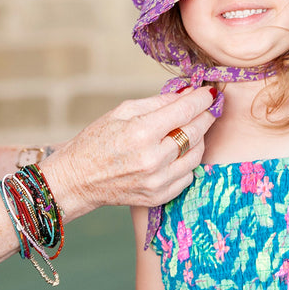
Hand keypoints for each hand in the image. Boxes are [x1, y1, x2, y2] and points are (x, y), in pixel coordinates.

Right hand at [41, 87, 215, 212]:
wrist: (78, 179)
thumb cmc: (97, 140)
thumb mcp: (123, 111)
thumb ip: (159, 102)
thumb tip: (188, 92)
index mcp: (141, 133)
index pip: (185, 111)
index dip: (202, 99)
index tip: (210, 92)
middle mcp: (152, 159)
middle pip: (196, 132)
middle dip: (206, 115)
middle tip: (209, 106)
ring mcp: (157, 181)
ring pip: (197, 155)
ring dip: (199, 138)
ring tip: (191, 128)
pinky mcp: (159, 196)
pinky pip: (188, 175)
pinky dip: (188, 161)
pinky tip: (179, 151)